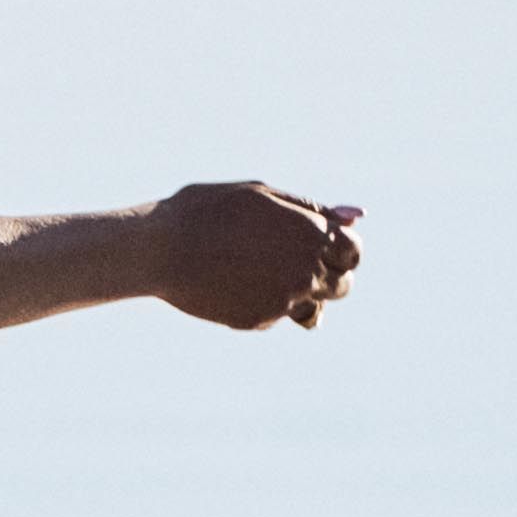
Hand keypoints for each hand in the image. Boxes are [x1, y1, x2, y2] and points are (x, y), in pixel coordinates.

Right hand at [149, 181, 363, 331]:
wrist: (160, 249)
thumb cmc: (207, 210)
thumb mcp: (262, 196)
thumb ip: (311, 209)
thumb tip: (357, 216)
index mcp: (311, 232)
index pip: (354, 251)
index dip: (342, 249)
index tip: (322, 246)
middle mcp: (306, 269)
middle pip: (342, 285)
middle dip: (327, 276)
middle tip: (292, 263)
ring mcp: (284, 299)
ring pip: (314, 309)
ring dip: (301, 296)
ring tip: (266, 278)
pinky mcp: (259, 320)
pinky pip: (277, 316)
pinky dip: (265, 305)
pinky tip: (236, 286)